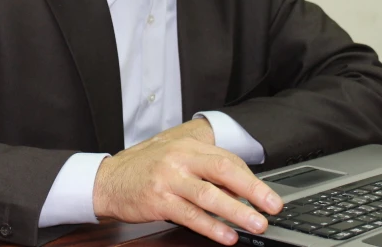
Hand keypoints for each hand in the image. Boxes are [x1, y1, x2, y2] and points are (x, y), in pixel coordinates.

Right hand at [92, 122, 282, 244]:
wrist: (108, 179)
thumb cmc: (144, 169)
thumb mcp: (174, 158)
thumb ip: (203, 168)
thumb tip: (239, 187)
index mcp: (187, 146)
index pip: (227, 159)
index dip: (251, 179)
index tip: (268, 195)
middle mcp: (180, 159)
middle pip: (223, 171)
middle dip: (253, 190)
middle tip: (273, 206)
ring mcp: (169, 179)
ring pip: (209, 195)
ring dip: (237, 211)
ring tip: (257, 224)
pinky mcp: (159, 200)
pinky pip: (190, 215)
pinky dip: (211, 227)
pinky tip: (227, 235)